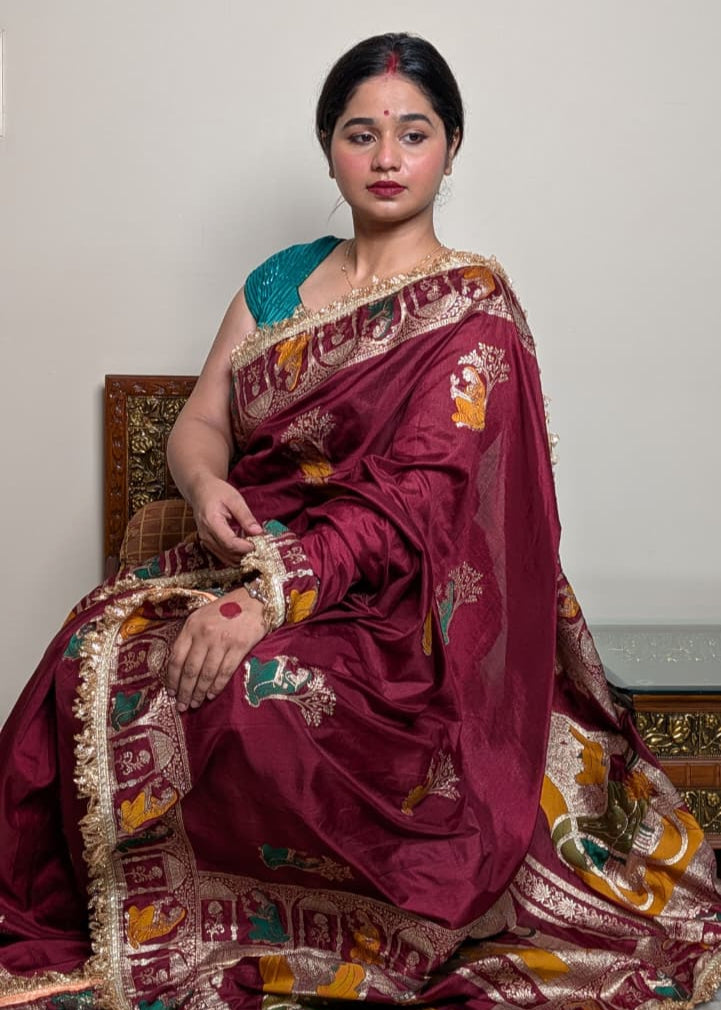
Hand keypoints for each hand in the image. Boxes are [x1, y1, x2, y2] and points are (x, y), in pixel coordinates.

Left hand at [165, 588, 265, 710]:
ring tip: (195, 703)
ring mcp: (222, 641)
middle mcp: (204, 634)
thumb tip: (181, 664)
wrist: (255, 600)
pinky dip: (216, 687)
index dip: (172, 678)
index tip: (170, 691)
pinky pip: (224, 672)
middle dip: (184, 691)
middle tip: (181, 705)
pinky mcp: (239, 647)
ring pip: (206, 674)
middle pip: (190, 669)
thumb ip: (191, 636)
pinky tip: (211, 695)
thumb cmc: (227, 609)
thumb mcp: (202, 616)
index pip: (176, 657)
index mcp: (192, 626)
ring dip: (199, 692)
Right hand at [191, 476, 262, 565]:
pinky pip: (223, 556)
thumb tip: (258, 532)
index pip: (229, 542)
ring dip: (241, 556)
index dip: (245, 547)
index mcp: (211, 522)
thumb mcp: (235, 499)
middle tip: (260, 546)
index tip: (258, 543)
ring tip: (254, 545)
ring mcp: (206, 541)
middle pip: (228, 553)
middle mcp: (206, 535)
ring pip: (226, 558)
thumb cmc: (217, 492)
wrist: (200, 492)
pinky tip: (244, 546)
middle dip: (246, 553)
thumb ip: (246, 517)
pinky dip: (235, 555)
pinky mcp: (208, 544)